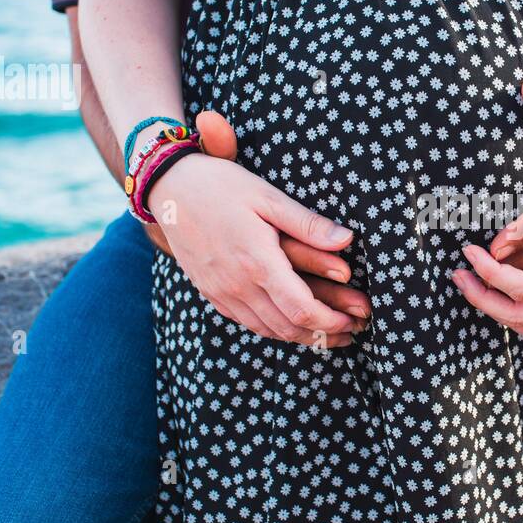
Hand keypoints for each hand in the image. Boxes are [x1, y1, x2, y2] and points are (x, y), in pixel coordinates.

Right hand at [148, 154, 364, 346]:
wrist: (167, 189)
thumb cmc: (220, 186)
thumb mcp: (268, 197)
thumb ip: (307, 224)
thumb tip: (347, 241)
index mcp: (257, 262)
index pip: (301, 309)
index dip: (331, 322)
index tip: (355, 320)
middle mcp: (238, 285)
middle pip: (288, 328)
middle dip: (324, 335)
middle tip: (353, 331)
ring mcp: (221, 293)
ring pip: (268, 330)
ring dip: (302, 337)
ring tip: (331, 334)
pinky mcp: (211, 293)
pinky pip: (248, 323)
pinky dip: (275, 329)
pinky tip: (292, 323)